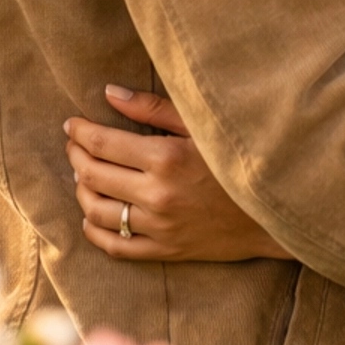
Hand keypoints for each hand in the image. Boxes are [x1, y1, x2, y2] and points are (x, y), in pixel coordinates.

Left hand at [65, 87, 293, 262]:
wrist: (273, 209)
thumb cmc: (237, 158)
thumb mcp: (200, 125)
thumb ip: (153, 109)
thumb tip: (109, 93)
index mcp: (166, 158)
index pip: (103, 143)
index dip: (80, 131)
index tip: (71, 123)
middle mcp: (157, 194)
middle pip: (93, 175)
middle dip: (75, 155)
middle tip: (73, 143)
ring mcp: (159, 226)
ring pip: (97, 211)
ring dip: (81, 190)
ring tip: (82, 174)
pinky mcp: (165, 250)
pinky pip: (116, 246)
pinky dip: (94, 230)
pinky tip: (92, 215)